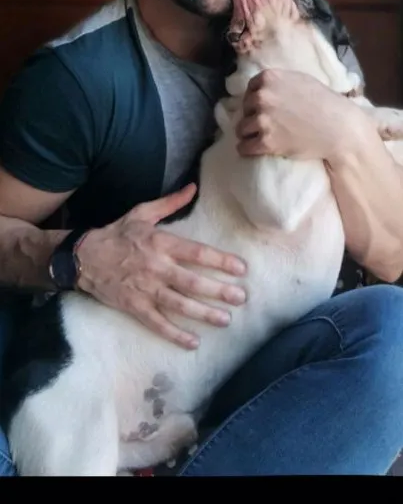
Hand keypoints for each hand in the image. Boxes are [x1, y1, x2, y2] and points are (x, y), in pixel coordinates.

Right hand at [76, 183, 246, 349]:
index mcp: (160, 243)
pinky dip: (175, 334)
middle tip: (241, 298)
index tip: (241, 268)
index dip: (221, 261)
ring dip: (204, 314)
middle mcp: (156, 267)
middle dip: (219, 291)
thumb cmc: (117, 234)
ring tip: (225, 320)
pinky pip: (158, 323)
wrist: (83, 257)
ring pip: (179, 305)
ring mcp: (145, 289)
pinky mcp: (134, 306)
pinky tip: (193, 342)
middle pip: (192, 282)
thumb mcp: (142, 213)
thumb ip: (170, 202)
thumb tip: (193, 187)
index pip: (197, 252)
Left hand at [236, 69, 363, 160]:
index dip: (255, 99)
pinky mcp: (266, 142)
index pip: (250, 88)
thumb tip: (264, 89)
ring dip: (248, 134)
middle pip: (245, 109)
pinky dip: (247, 150)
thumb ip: (279, 82)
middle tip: (265, 123)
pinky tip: (252, 150)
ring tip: (258, 138)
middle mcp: (261, 97)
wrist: (338, 128)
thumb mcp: (301, 80)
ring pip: (241, 129)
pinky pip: (244, 147)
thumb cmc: (325, 102)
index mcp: (269, 78)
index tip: (262, 107)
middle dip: (252, 116)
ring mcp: (262, 120)